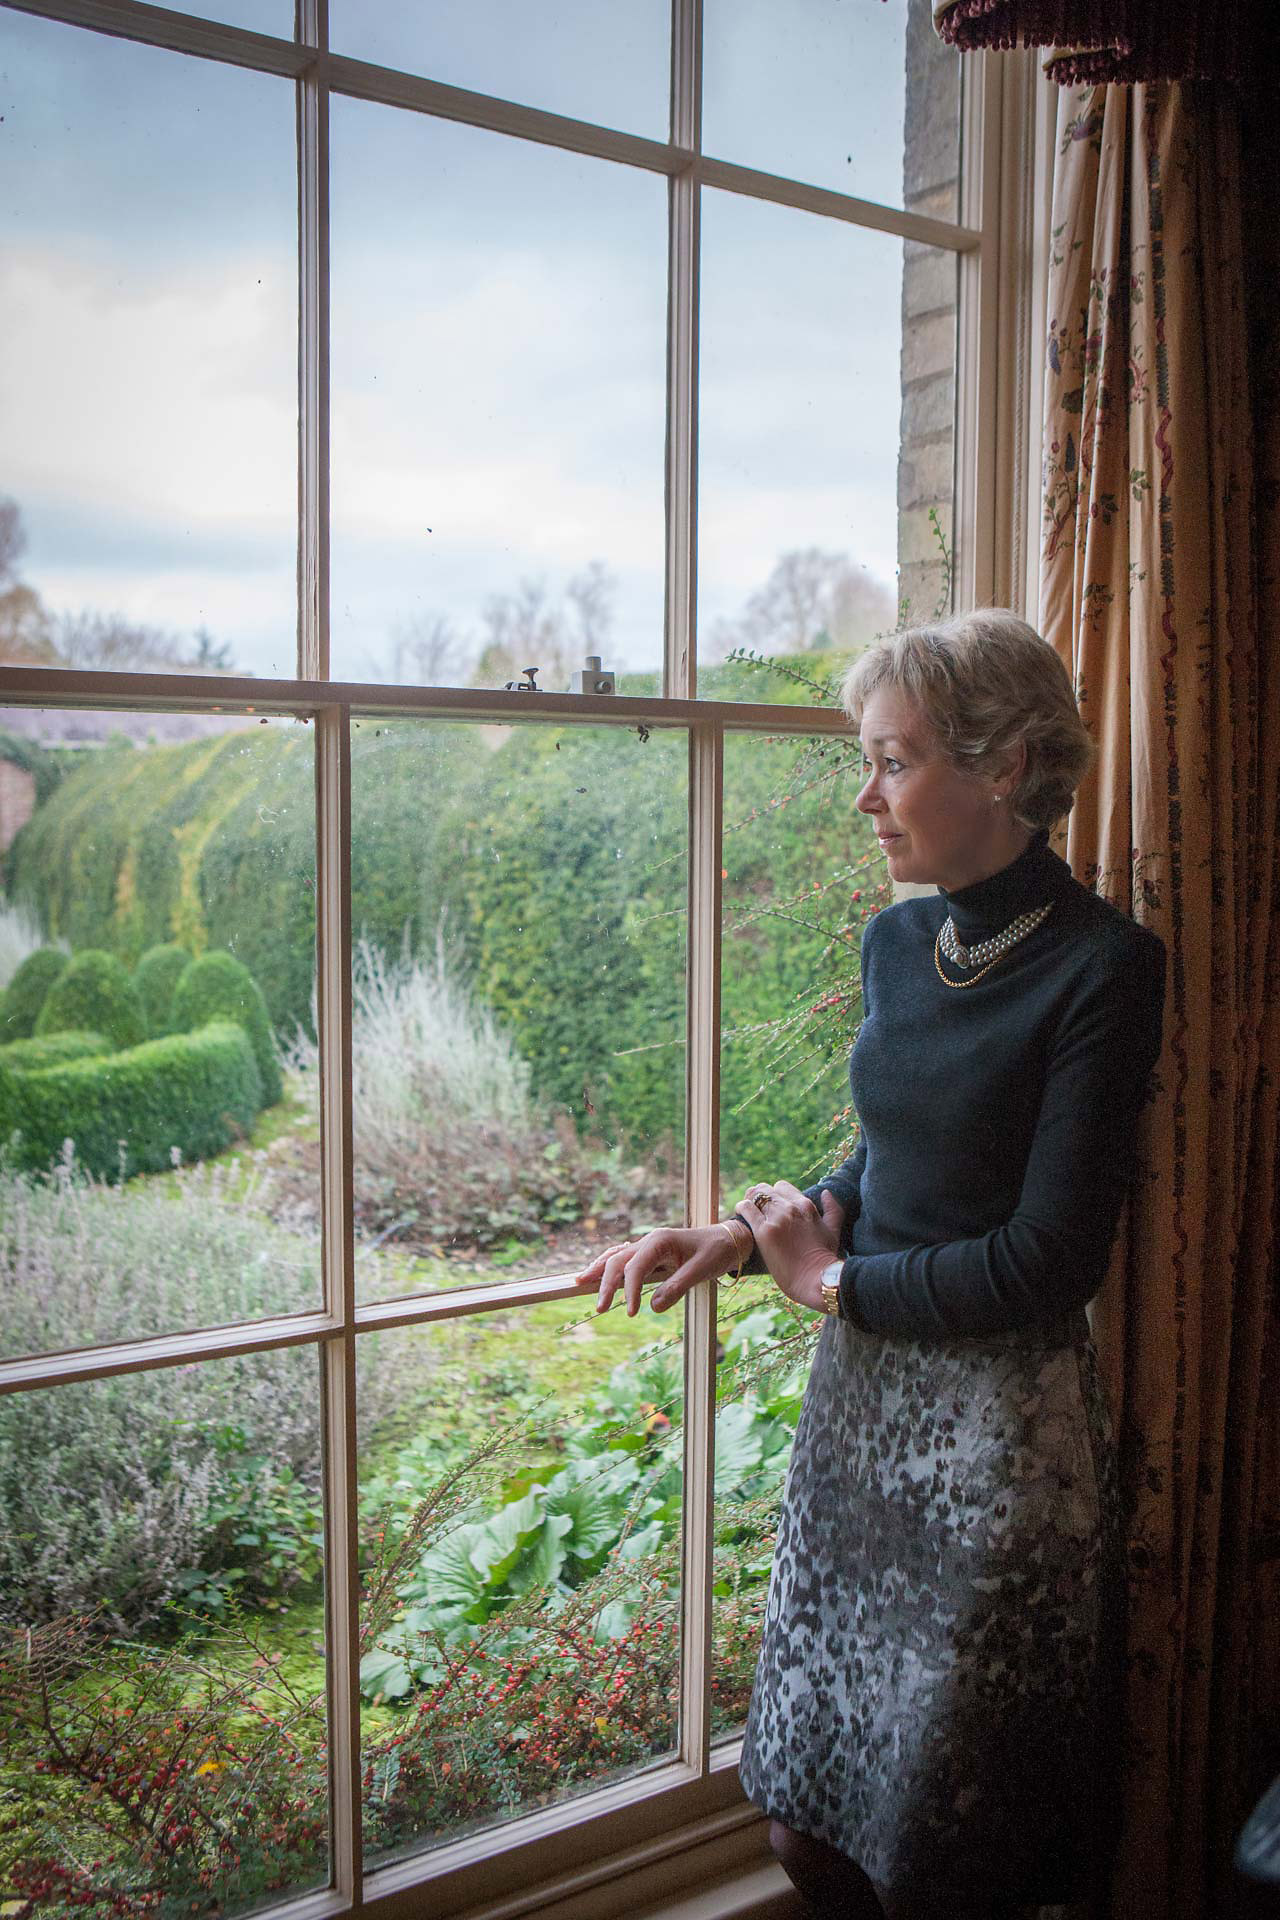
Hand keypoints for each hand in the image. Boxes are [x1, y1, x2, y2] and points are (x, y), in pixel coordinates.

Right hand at [571, 1223, 742, 1317]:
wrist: (728, 1239)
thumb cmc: (717, 1251)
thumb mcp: (702, 1270)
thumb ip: (677, 1287)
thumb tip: (653, 1307)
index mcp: (660, 1241)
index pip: (635, 1267)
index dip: (629, 1291)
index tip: (631, 1312)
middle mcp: (649, 1241)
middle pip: (618, 1261)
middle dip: (605, 1284)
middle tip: (599, 1309)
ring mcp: (648, 1246)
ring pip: (616, 1257)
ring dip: (599, 1271)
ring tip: (579, 1283)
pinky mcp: (650, 1254)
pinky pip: (624, 1259)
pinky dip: (608, 1266)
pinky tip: (597, 1273)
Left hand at [737, 1181, 841, 1312]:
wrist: (816, 1279)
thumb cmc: (826, 1259)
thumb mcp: (833, 1230)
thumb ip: (832, 1209)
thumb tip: (826, 1193)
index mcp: (806, 1206)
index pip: (782, 1187)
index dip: (775, 1195)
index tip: (770, 1204)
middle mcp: (791, 1208)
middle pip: (767, 1189)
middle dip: (760, 1196)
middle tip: (755, 1207)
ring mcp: (777, 1218)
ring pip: (755, 1195)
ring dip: (749, 1199)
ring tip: (746, 1209)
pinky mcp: (764, 1231)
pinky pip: (747, 1208)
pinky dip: (741, 1208)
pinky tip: (740, 1214)